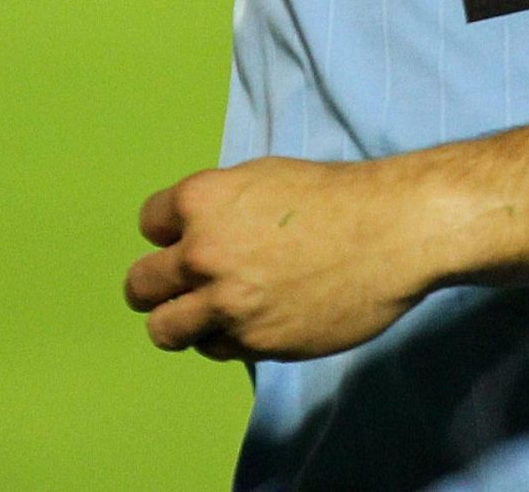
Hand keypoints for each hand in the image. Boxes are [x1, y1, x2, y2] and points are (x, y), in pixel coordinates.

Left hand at [124, 156, 438, 362]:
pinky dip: (223, 339)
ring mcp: (227, 305)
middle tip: (170, 288)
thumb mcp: (260, 179)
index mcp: (200, 202)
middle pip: (140, 285)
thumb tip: (194, 230)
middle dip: (153, 285)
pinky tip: (248, 322)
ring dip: (178, 322)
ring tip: (200, 315)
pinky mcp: (256, 343)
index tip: (183, 238)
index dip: (168, 231)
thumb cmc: (332, 197)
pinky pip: (215, 349)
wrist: (387, 234)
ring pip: (165, 329)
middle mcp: (202, 255)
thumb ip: (217, 207)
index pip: (149, 224)